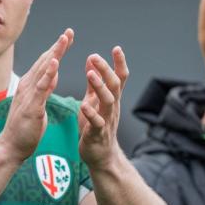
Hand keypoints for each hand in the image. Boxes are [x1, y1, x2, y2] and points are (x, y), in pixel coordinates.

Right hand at [0, 29, 72, 161]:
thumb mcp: (38, 104)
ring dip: (54, 53)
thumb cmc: (24, 129)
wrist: (11, 147)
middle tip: (69, 31)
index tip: (67, 37)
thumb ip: (45, 89)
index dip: (57, 50)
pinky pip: (41, 87)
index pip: (46, 63)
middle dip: (58, 46)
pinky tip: (55, 62)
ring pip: (43, 70)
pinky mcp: (32, 106)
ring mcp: (29, 95)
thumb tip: (52, 75)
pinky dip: (48, 73)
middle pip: (45, 61)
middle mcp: (28, 86)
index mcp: (31, 86)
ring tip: (64, 39)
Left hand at [78, 46, 128, 169]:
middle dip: (106, 70)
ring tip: (90, 74)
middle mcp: (112, 107)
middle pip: (115, 85)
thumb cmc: (95, 126)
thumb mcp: (93, 101)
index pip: (120, 77)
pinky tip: (84, 105)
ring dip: (100, 86)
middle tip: (95, 56)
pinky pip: (96, 122)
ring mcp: (106, 120)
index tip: (116, 48)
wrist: (100, 156)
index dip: (119, 63)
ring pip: (108, 101)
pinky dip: (91, 113)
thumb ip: (93, 82)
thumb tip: (91, 59)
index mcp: (111, 99)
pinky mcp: (97, 134)